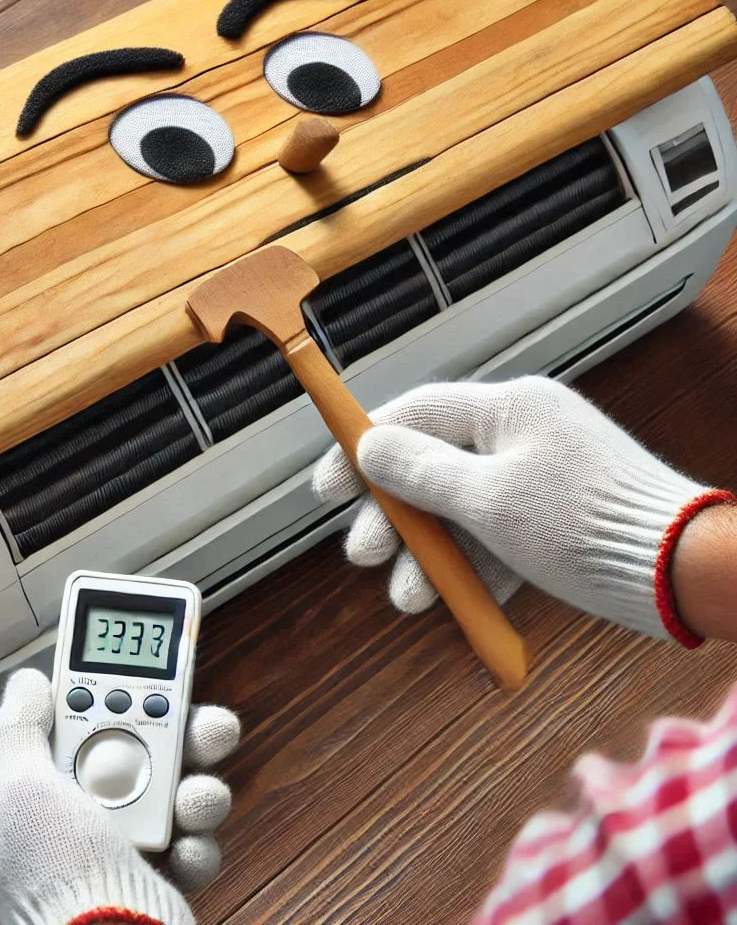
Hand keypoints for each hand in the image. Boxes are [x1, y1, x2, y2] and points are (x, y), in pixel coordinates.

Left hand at [0, 669, 239, 924]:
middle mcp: (80, 818)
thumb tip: (25, 683)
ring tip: (197, 798)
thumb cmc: (57, 884)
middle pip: (138, 748)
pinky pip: (193, 841)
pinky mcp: (160, 878)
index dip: (106, 690)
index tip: (139, 665)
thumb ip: (18, 731)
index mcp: (39, 793)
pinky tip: (189, 850)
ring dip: (198, 786)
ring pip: (175, 789)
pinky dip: (200, 843)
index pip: (74, 721)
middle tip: (201, 720)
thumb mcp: (17, 794)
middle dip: (176, 730)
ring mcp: (122, 849)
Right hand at [313, 377, 723, 644]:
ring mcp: (537, 477)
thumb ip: (422, 472)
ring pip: (459, 509)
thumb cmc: (584, 526)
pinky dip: (471, 566)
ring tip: (408, 597)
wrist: (683, 572)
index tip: (326, 489)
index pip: (414, 414)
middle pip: (431, 466)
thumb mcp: (489, 500)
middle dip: (392, 517)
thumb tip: (369, 445)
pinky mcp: (552, 519)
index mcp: (507, 409)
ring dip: (428, 554)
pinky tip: (453, 600)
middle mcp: (519, 435)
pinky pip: (494, 535)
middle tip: (362, 555)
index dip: (362, 449)